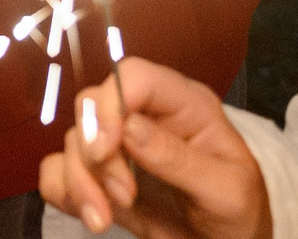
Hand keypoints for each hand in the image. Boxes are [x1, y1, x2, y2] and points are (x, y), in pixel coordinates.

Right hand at [37, 60, 272, 238]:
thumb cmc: (240, 214)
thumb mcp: (228, 191)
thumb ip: (181, 160)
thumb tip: (130, 129)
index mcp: (183, 105)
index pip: (134, 77)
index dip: (111, 104)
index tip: (106, 150)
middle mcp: (145, 116)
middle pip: (92, 106)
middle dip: (96, 154)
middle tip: (123, 197)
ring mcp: (118, 147)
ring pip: (72, 141)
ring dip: (80, 181)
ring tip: (103, 220)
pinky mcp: (99, 177)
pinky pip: (57, 170)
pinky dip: (62, 191)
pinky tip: (89, 216)